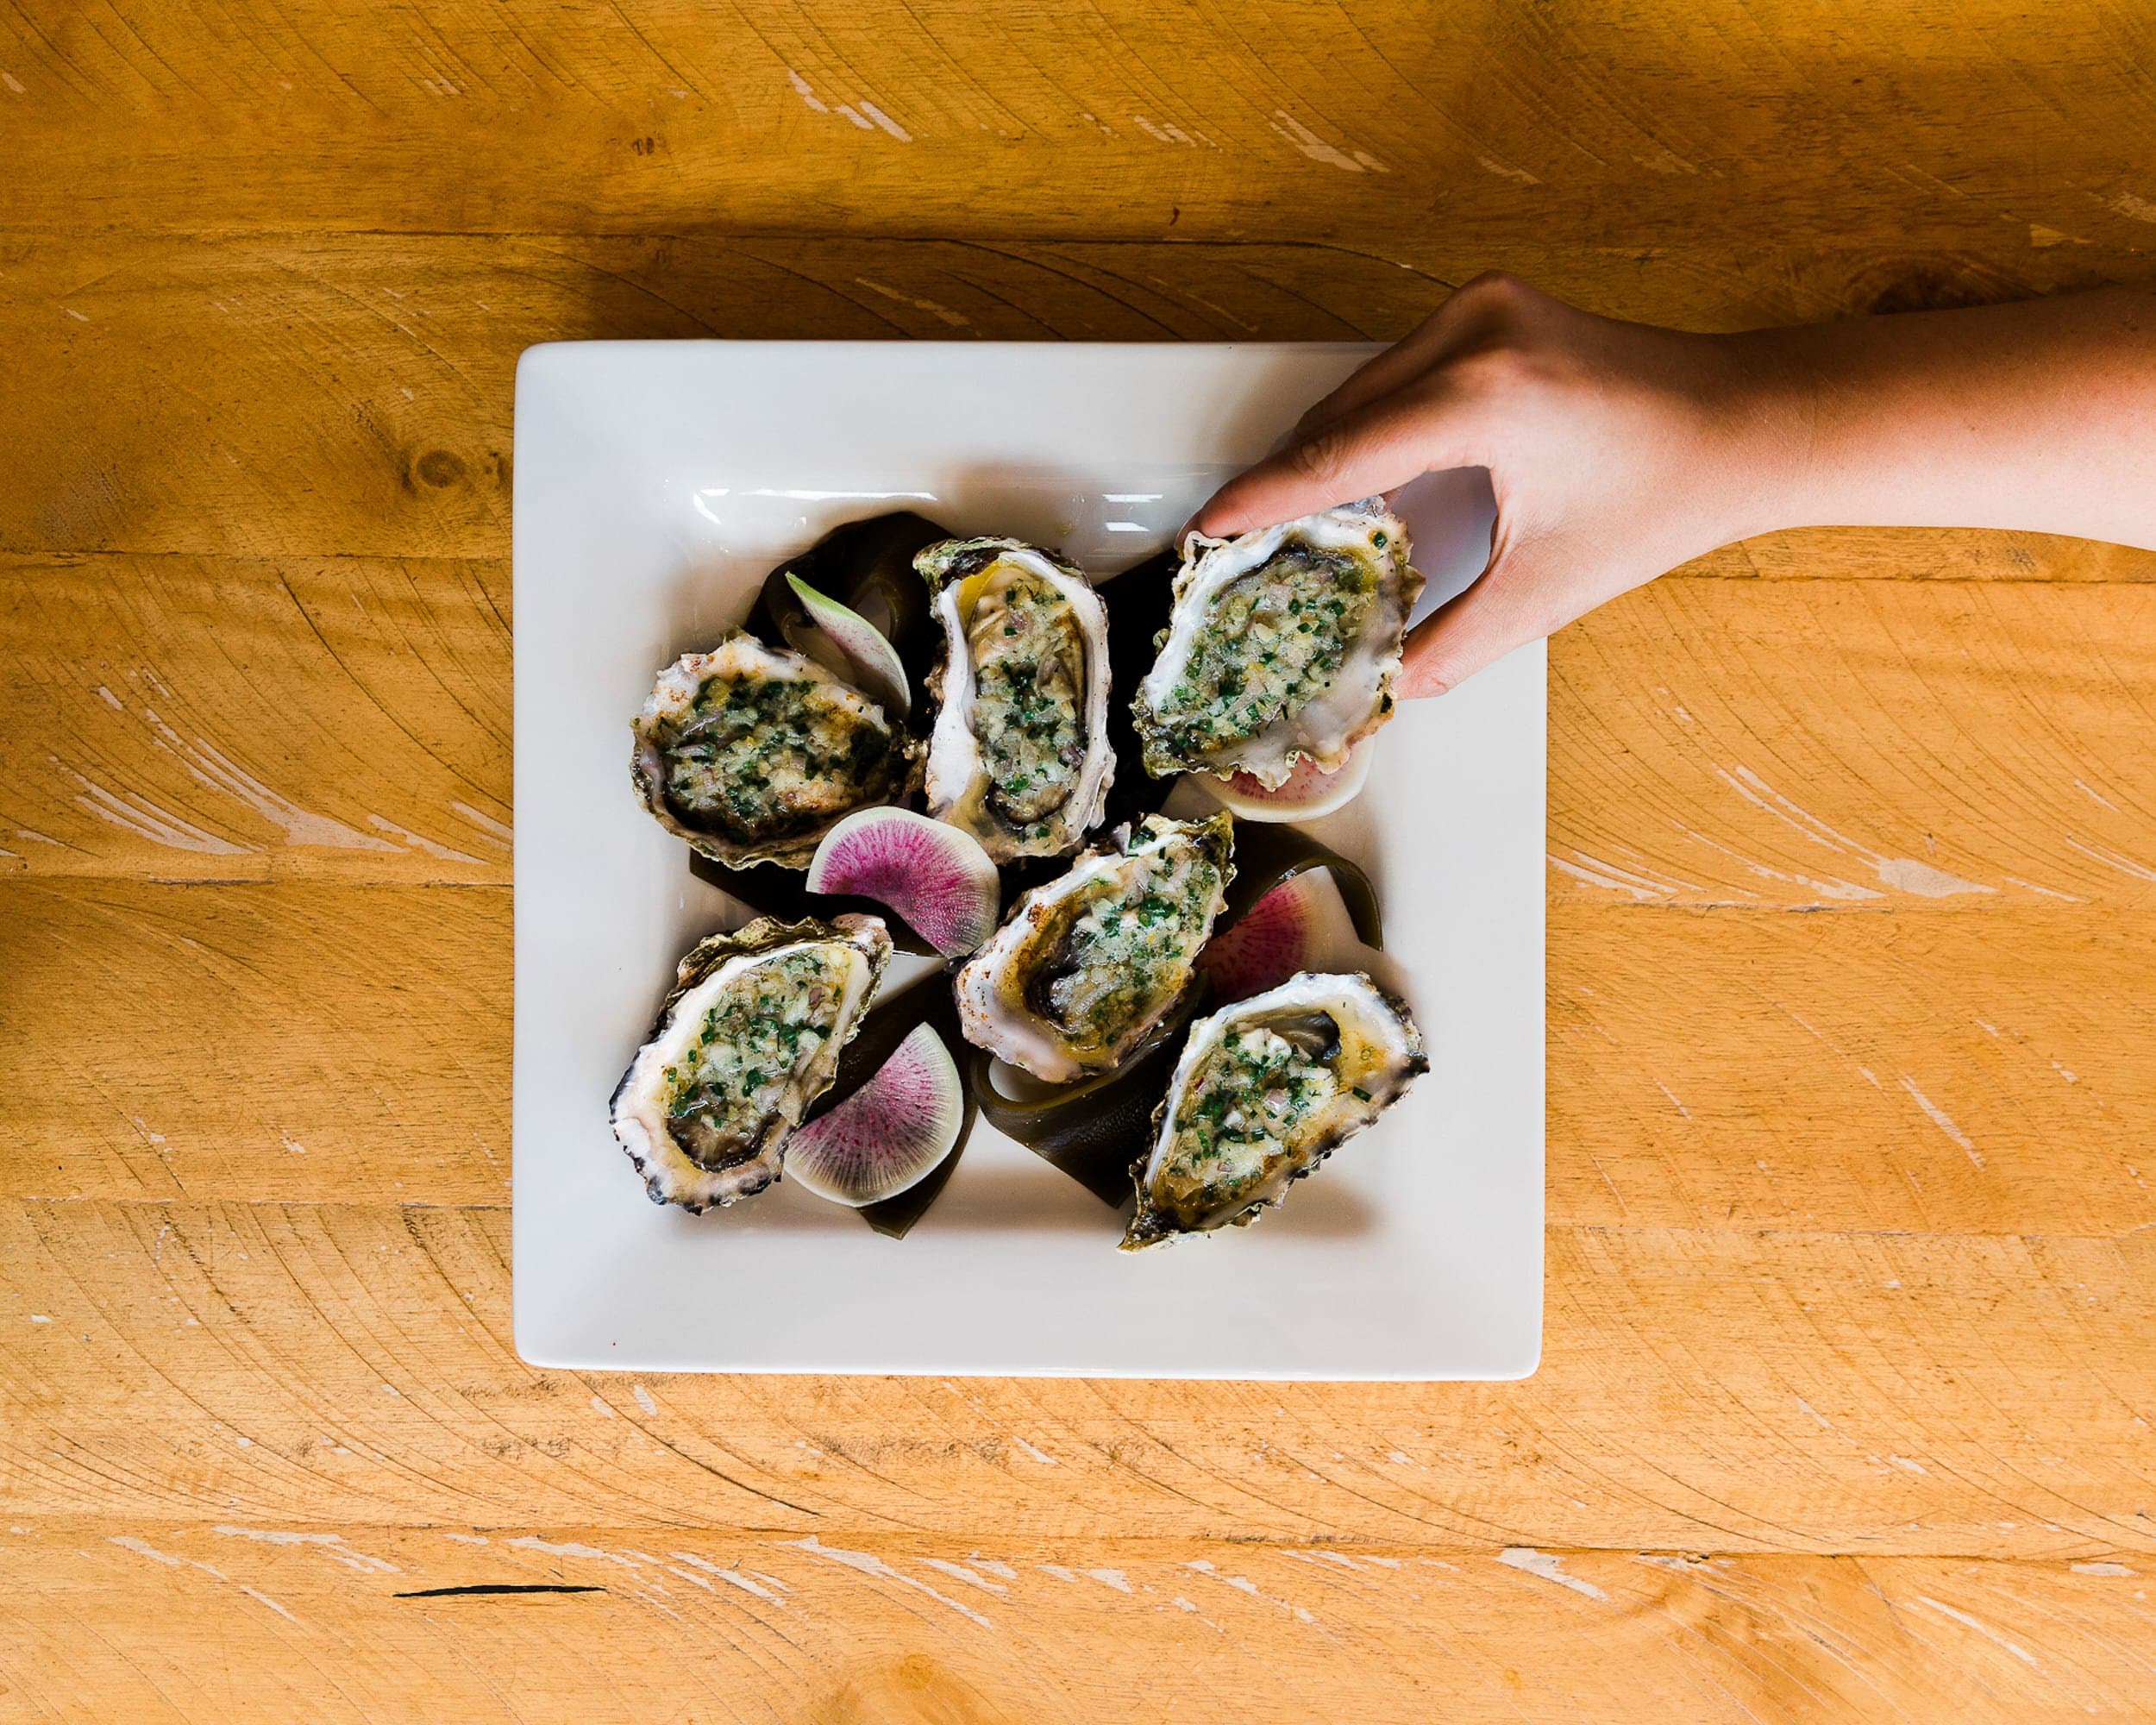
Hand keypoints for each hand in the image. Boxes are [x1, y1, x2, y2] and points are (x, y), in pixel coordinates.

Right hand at [1196, 274, 1806, 695]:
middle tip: (1245, 542)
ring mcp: (1485, 308)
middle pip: (1341, 413)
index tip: (1212, 525)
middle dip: (1289, 479)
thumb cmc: (1668, 492)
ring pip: (1363, 388)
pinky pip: (1397, 371)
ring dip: (1329, 450)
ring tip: (1297, 520)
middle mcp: (1478, 331)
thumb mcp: (1550, 587)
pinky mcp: (1493, 308)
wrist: (1747, 424)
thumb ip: (1455, 642)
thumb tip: (1388, 682)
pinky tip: (1362, 475)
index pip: (1342, 451)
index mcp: (1488, 394)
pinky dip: (1371, 422)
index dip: (1267, 495)